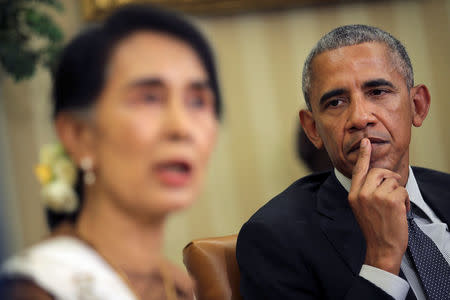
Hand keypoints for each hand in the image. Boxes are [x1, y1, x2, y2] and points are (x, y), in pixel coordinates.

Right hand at [348, 138, 409, 274]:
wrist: (382, 247)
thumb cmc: (375, 229)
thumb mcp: (361, 208)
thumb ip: (365, 191)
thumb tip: (379, 175)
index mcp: (353, 195)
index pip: (358, 170)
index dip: (364, 155)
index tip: (366, 142)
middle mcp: (362, 193)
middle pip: (378, 171)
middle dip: (390, 177)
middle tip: (394, 189)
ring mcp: (375, 196)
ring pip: (392, 180)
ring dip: (398, 192)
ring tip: (395, 206)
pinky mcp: (390, 200)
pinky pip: (402, 189)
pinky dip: (405, 199)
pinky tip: (400, 211)